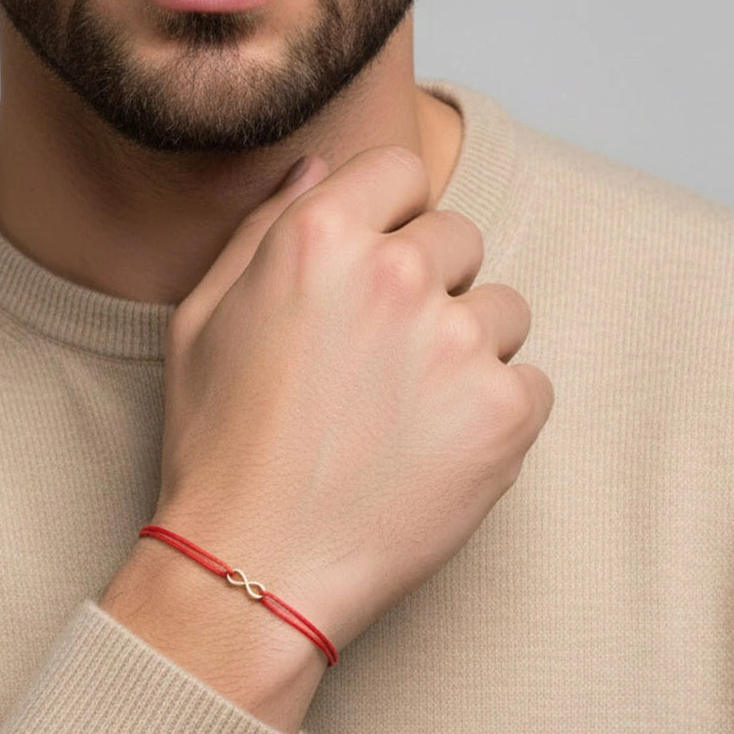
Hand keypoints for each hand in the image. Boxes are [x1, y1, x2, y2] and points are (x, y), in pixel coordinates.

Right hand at [148, 146, 553, 656]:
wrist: (252, 566)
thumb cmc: (218, 443)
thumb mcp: (203, 319)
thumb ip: (263, 228)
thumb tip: (319, 167)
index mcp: (320, 238)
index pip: (401, 171)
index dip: (390, 215)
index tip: (376, 266)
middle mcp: (397, 275)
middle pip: (458, 237)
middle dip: (429, 283)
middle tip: (380, 359)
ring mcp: (458, 343)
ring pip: (503, 309)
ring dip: (467, 347)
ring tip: (406, 413)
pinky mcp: (506, 413)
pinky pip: (530, 382)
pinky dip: (494, 411)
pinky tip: (435, 450)